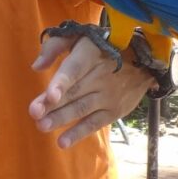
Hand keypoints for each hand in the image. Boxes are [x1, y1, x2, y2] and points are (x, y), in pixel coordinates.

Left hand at [29, 33, 155, 148]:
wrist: (143, 59)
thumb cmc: (102, 47)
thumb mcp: (80, 37)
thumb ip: (55, 47)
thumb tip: (36, 66)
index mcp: (89, 54)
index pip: (74, 69)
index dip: (62, 83)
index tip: (49, 95)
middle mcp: (100, 75)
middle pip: (74, 92)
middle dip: (53, 104)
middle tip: (34, 114)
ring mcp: (108, 95)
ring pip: (82, 108)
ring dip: (62, 118)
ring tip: (42, 126)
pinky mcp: (114, 111)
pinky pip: (94, 124)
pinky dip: (78, 133)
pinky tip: (62, 142)